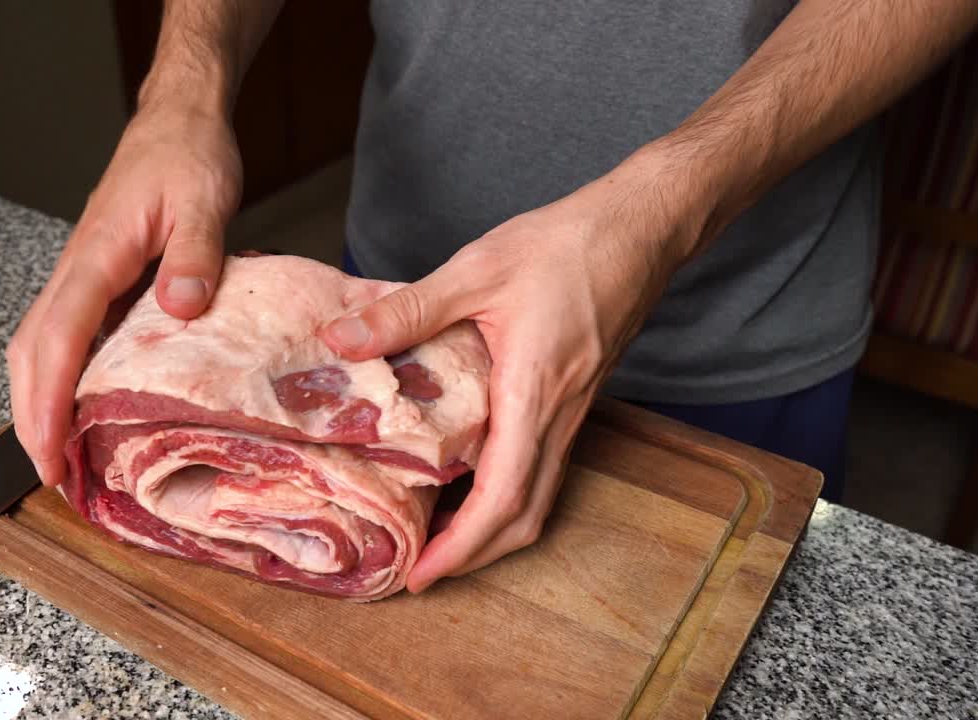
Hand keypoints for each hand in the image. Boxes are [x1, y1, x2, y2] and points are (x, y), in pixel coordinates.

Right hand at [6, 103, 242, 487]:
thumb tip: (181, 309)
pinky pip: (65, 334)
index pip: (60, 336)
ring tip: (61, 457)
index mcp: (98, 255)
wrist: (179, 121)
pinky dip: (63, 377)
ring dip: (40, 401)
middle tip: (52, 478)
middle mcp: (77, 269)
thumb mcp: (204, 201)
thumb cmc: (189, 157)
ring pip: (40, 345)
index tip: (50, 452)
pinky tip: (85, 406)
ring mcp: (82, 274)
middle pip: (32, 351)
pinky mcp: (97, 278)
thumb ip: (196, 255)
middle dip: (31, 417)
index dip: (50, 400)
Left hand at [320, 147, 711, 591]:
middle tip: (423, 569)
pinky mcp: (575, 400)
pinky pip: (543, 466)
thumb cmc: (565, 246)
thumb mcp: (476, 269)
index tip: (422, 574)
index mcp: (533, 392)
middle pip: (527, 516)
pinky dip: (507, 494)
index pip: (504, 496)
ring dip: (493, 530)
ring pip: (539, 497)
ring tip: (441, 536)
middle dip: (476, 556)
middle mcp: (558, 415)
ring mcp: (572, 412)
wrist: (638, 230)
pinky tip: (470, 481)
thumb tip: (340, 339)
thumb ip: (407, 310)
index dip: (463, 545)